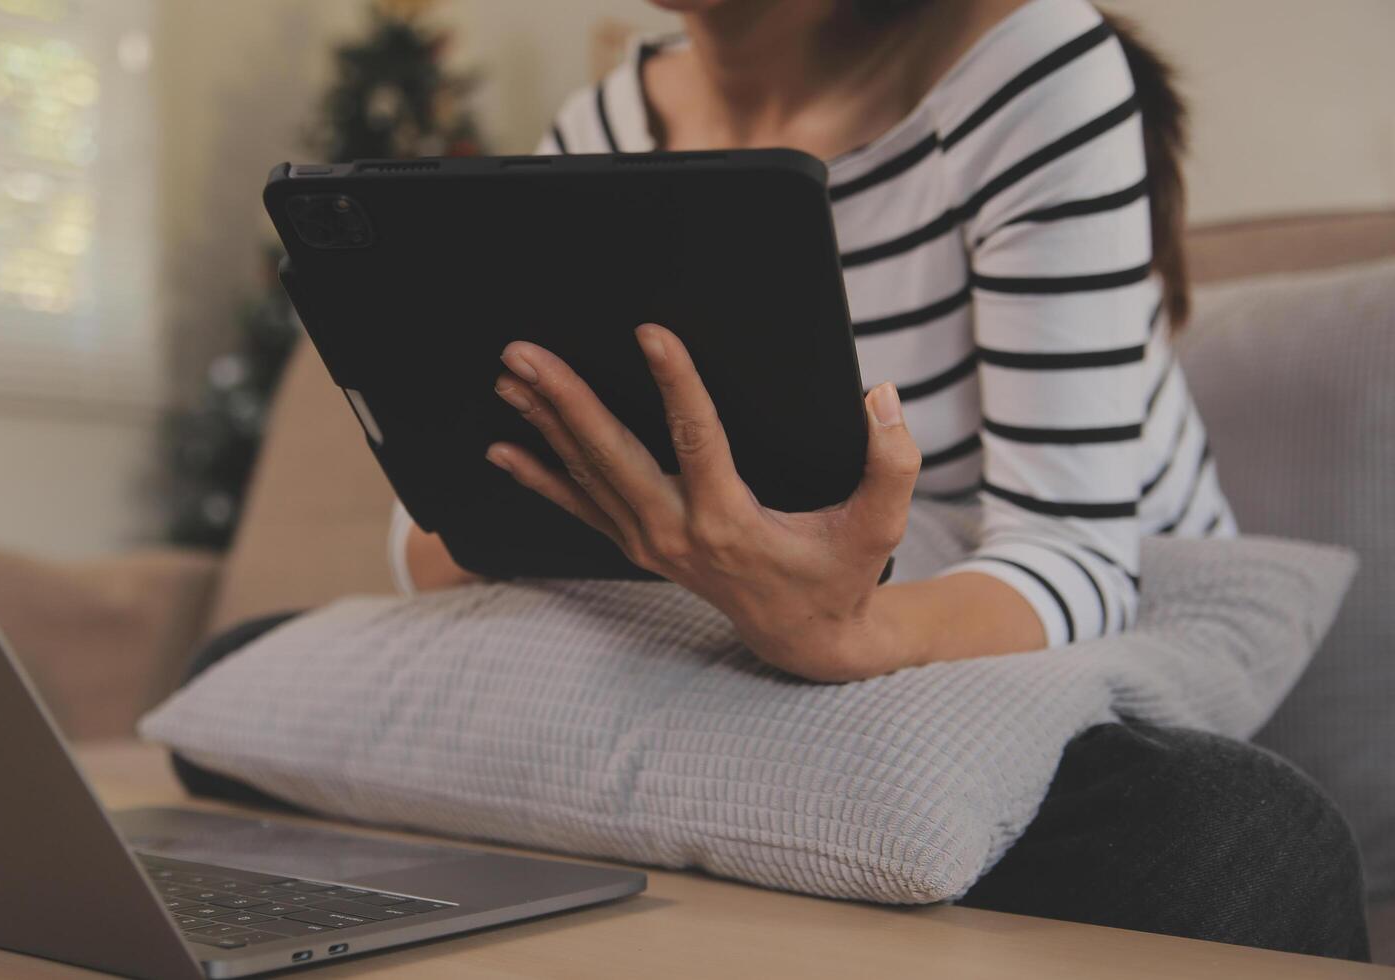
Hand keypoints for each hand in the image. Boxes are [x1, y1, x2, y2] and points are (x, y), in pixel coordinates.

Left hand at [486, 323, 922, 681]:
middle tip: (524, 353)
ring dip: (544, 424)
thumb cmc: (840, 574)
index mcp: (731, 521)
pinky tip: (503, 448)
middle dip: (565, 400)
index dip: (677, 385)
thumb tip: (880, 397)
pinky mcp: (638, 546)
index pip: (698, 441)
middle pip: (611, 455)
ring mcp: (649, 542)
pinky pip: (579, 507)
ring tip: (508, 377)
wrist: (803, 639)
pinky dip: (540, 477)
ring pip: (586, 475)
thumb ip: (893, 464)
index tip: (651, 333)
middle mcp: (677, 532)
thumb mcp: (880, 527)